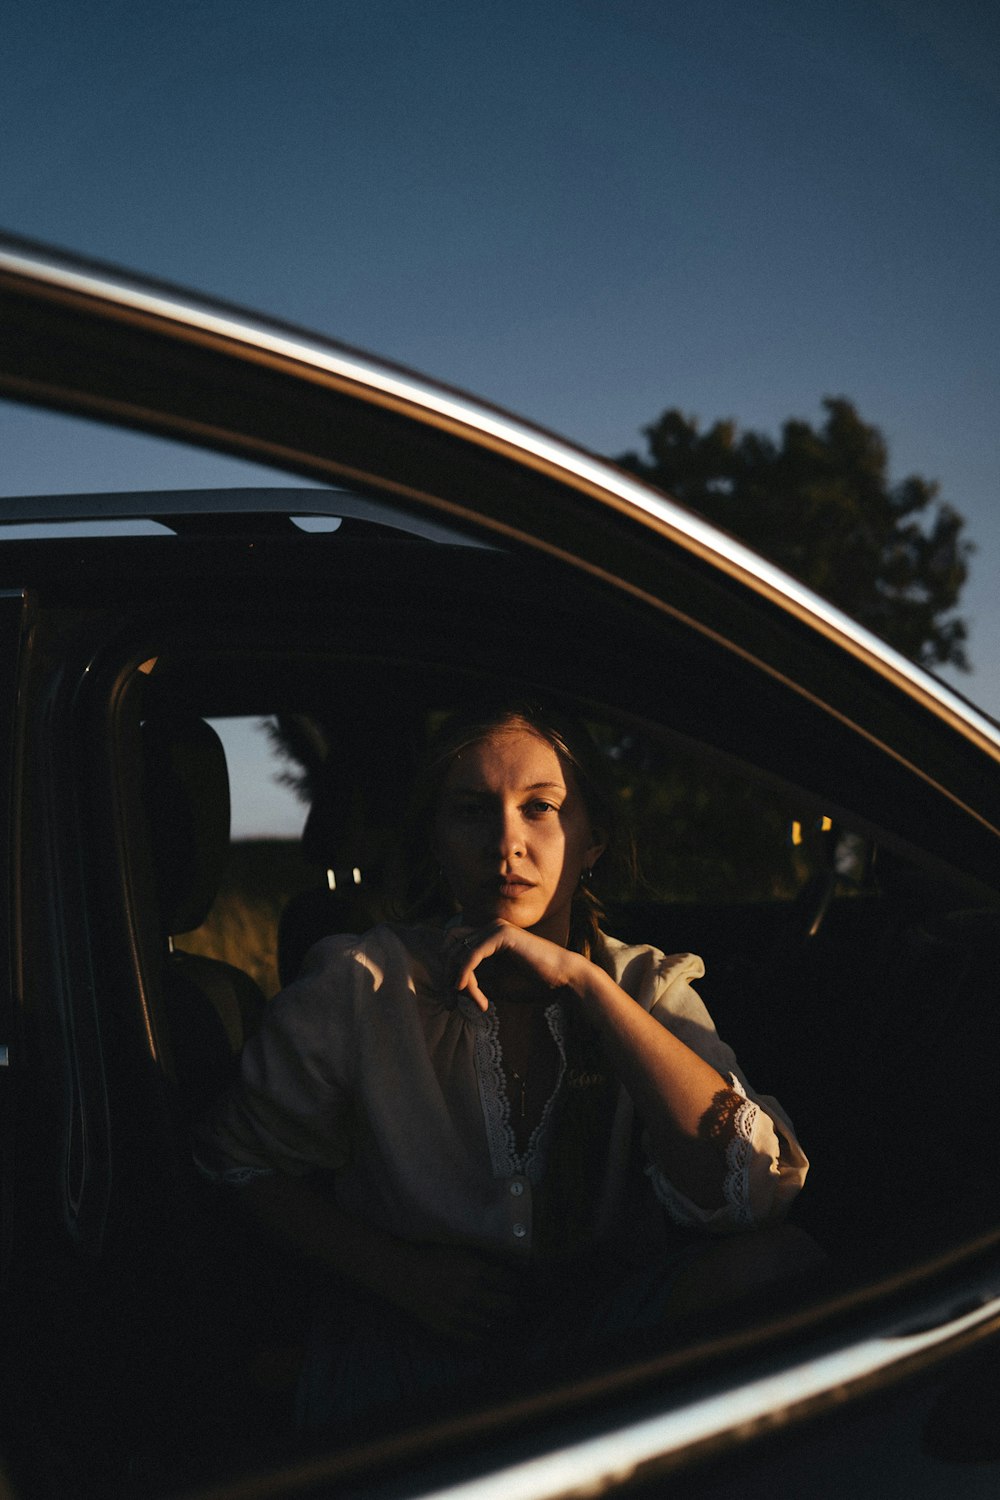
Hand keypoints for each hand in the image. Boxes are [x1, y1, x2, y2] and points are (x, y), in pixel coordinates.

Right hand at [377, 1238, 521, 1347]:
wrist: (404, 1275)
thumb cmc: (434, 1259)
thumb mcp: (461, 1253)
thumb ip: (483, 1262)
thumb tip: (505, 1271)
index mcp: (474, 1270)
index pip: (507, 1281)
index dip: (516, 1285)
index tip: (519, 1287)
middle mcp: (470, 1292)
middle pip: (504, 1305)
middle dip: (513, 1305)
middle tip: (517, 1306)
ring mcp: (459, 1312)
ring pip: (491, 1323)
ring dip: (501, 1322)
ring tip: (506, 1322)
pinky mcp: (448, 1327)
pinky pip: (473, 1338)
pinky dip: (484, 1337)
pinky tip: (489, 1336)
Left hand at [445, 921, 585, 1009]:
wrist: (562, 978)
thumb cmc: (532, 982)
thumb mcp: (495, 983)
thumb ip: (474, 981)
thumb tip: (450, 985)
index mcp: (486, 937)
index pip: (452, 949)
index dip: (447, 974)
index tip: (451, 1001)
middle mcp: (488, 928)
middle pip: (449, 948)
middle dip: (446, 977)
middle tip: (451, 1004)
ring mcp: (494, 928)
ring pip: (458, 953)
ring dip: (459, 981)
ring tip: (476, 1002)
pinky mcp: (501, 935)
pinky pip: (471, 955)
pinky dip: (465, 973)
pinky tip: (463, 989)